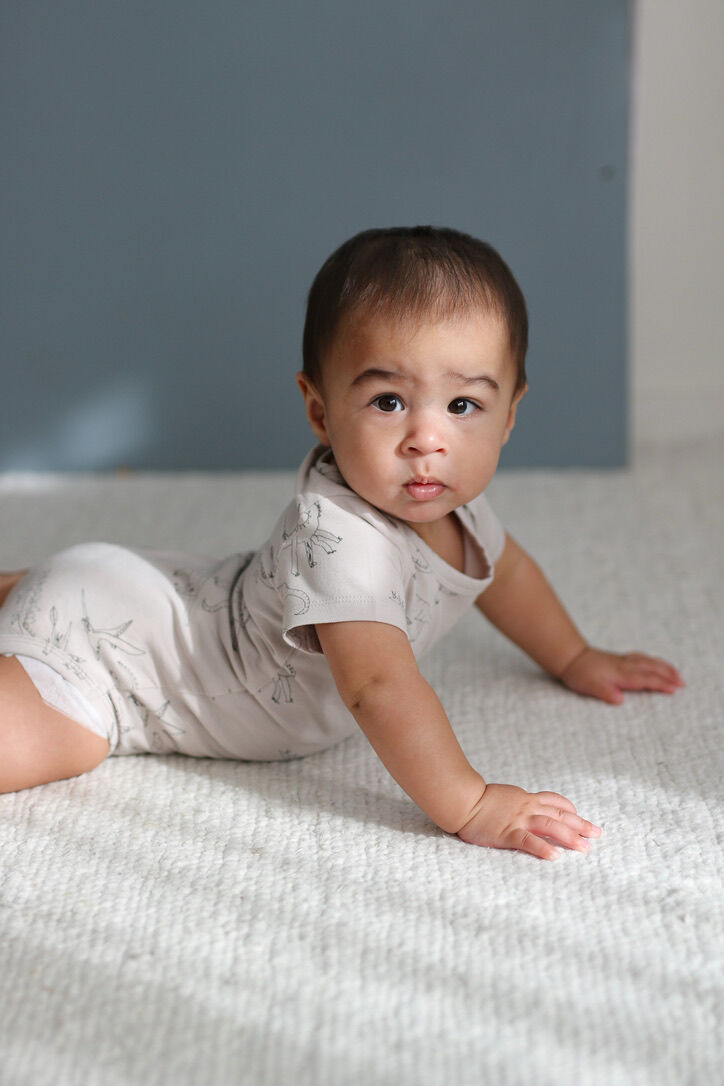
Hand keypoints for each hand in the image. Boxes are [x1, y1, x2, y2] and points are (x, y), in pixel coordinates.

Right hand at [456, 783, 600, 859]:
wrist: (462, 799)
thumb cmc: (478, 799)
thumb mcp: (504, 796)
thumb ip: (517, 803)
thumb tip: (525, 808)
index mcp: (526, 799)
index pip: (554, 802)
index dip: (570, 810)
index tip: (580, 818)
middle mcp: (527, 808)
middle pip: (560, 815)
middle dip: (580, 825)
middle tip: (597, 834)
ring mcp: (518, 820)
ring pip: (550, 826)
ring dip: (569, 837)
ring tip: (585, 848)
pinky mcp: (507, 834)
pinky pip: (528, 841)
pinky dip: (543, 848)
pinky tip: (555, 857)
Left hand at [558, 647, 683, 704]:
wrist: (570, 657)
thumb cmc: (580, 674)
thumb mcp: (589, 687)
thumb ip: (604, 693)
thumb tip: (619, 699)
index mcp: (621, 674)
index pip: (645, 679)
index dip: (661, 684)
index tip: (675, 689)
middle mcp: (625, 665)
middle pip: (651, 668)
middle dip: (668, 675)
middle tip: (682, 683)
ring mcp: (623, 660)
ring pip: (648, 661)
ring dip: (664, 667)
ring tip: (676, 673)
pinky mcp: (620, 659)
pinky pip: (642, 658)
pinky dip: (653, 661)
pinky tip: (655, 663)